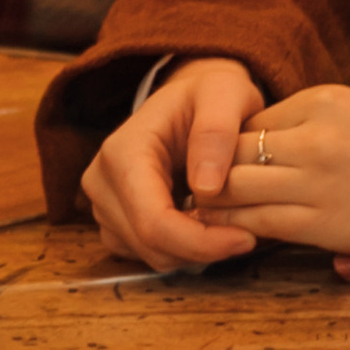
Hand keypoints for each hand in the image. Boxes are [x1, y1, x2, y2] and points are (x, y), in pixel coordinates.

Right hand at [82, 58, 265, 270]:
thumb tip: (206, 187)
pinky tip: (205, 223)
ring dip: (194, 251)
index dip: (199, 241)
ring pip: (151, 255)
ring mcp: (103, 205)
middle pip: (150, 244)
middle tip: (247, 235)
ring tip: (228, 222)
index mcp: (122, 151)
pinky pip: (148, 254)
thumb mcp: (225, 94)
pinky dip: (182, 250)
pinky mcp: (114, 222)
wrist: (193, 100)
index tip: (245, 239)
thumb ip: (216, 131)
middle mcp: (102, 181)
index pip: (153, 220)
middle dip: (202, 248)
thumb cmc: (210, 94)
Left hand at [218, 83, 349, 270]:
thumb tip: (288, 143)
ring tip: (205, 217)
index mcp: (324, 100)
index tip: (224, 165)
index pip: (250, 121)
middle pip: (230, 150)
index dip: (230, 147)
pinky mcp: (325, 222)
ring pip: (236, 187)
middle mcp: (314, 134)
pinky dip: (240, 227)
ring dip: (216, 202)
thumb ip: (324, 127)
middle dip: (210, 172)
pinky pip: (262, 222)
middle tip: (198, 193)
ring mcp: (317, 179)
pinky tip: (235, 233)